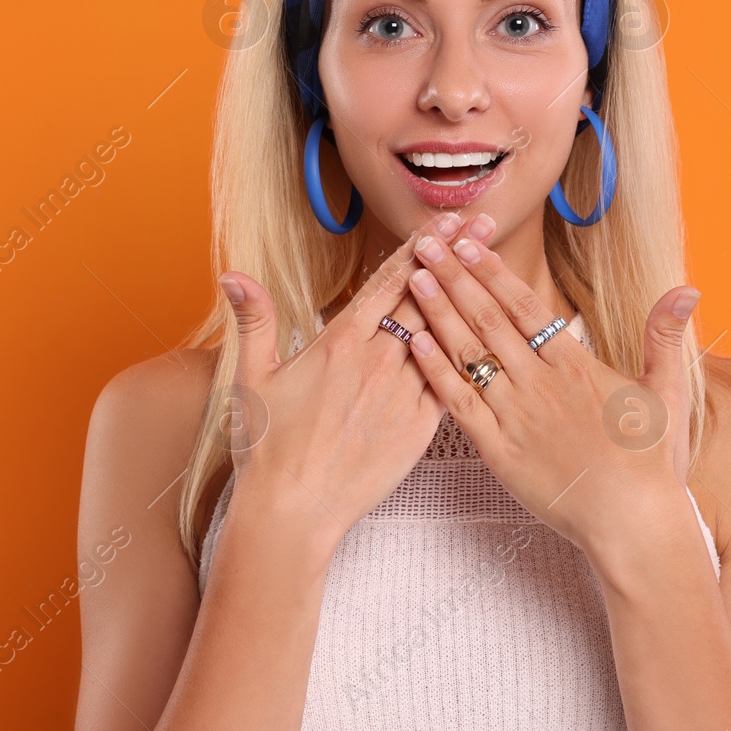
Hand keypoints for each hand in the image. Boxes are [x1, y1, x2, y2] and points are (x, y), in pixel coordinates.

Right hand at [214, 211, 494, 546]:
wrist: (292, 512)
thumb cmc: (267, 446)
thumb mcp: (252, 377)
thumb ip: (254, 320)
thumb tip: (233, 273)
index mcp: (340, 342)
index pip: (389, 281)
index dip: (420, 245)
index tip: (446, 218)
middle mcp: (377, 362)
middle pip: (426, 297)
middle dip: (457, 256)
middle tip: (487, 222)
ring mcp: (403, 394)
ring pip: (447, 334)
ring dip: (471, 296)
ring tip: (497, 262)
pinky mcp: (420, 427)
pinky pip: (454, 381)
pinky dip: (473, 352)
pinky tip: (493, 332)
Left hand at [403, 224, 701, 560]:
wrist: (633, 522)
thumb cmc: (651, 461)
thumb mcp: (667, 391)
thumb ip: (665, 336)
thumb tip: (689, 288)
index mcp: (575, 365)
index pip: (525, 307)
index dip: (493, 272)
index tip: (468, 243)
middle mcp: (540, 384)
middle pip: (488, 320)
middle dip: (455, 278)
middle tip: (428, 244)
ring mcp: (515, 416)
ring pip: (469, 354)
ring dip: (439, 313)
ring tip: (416, 277)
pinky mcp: (497, 450)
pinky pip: (458, 404)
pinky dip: (436, 371)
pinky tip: (415, 343)